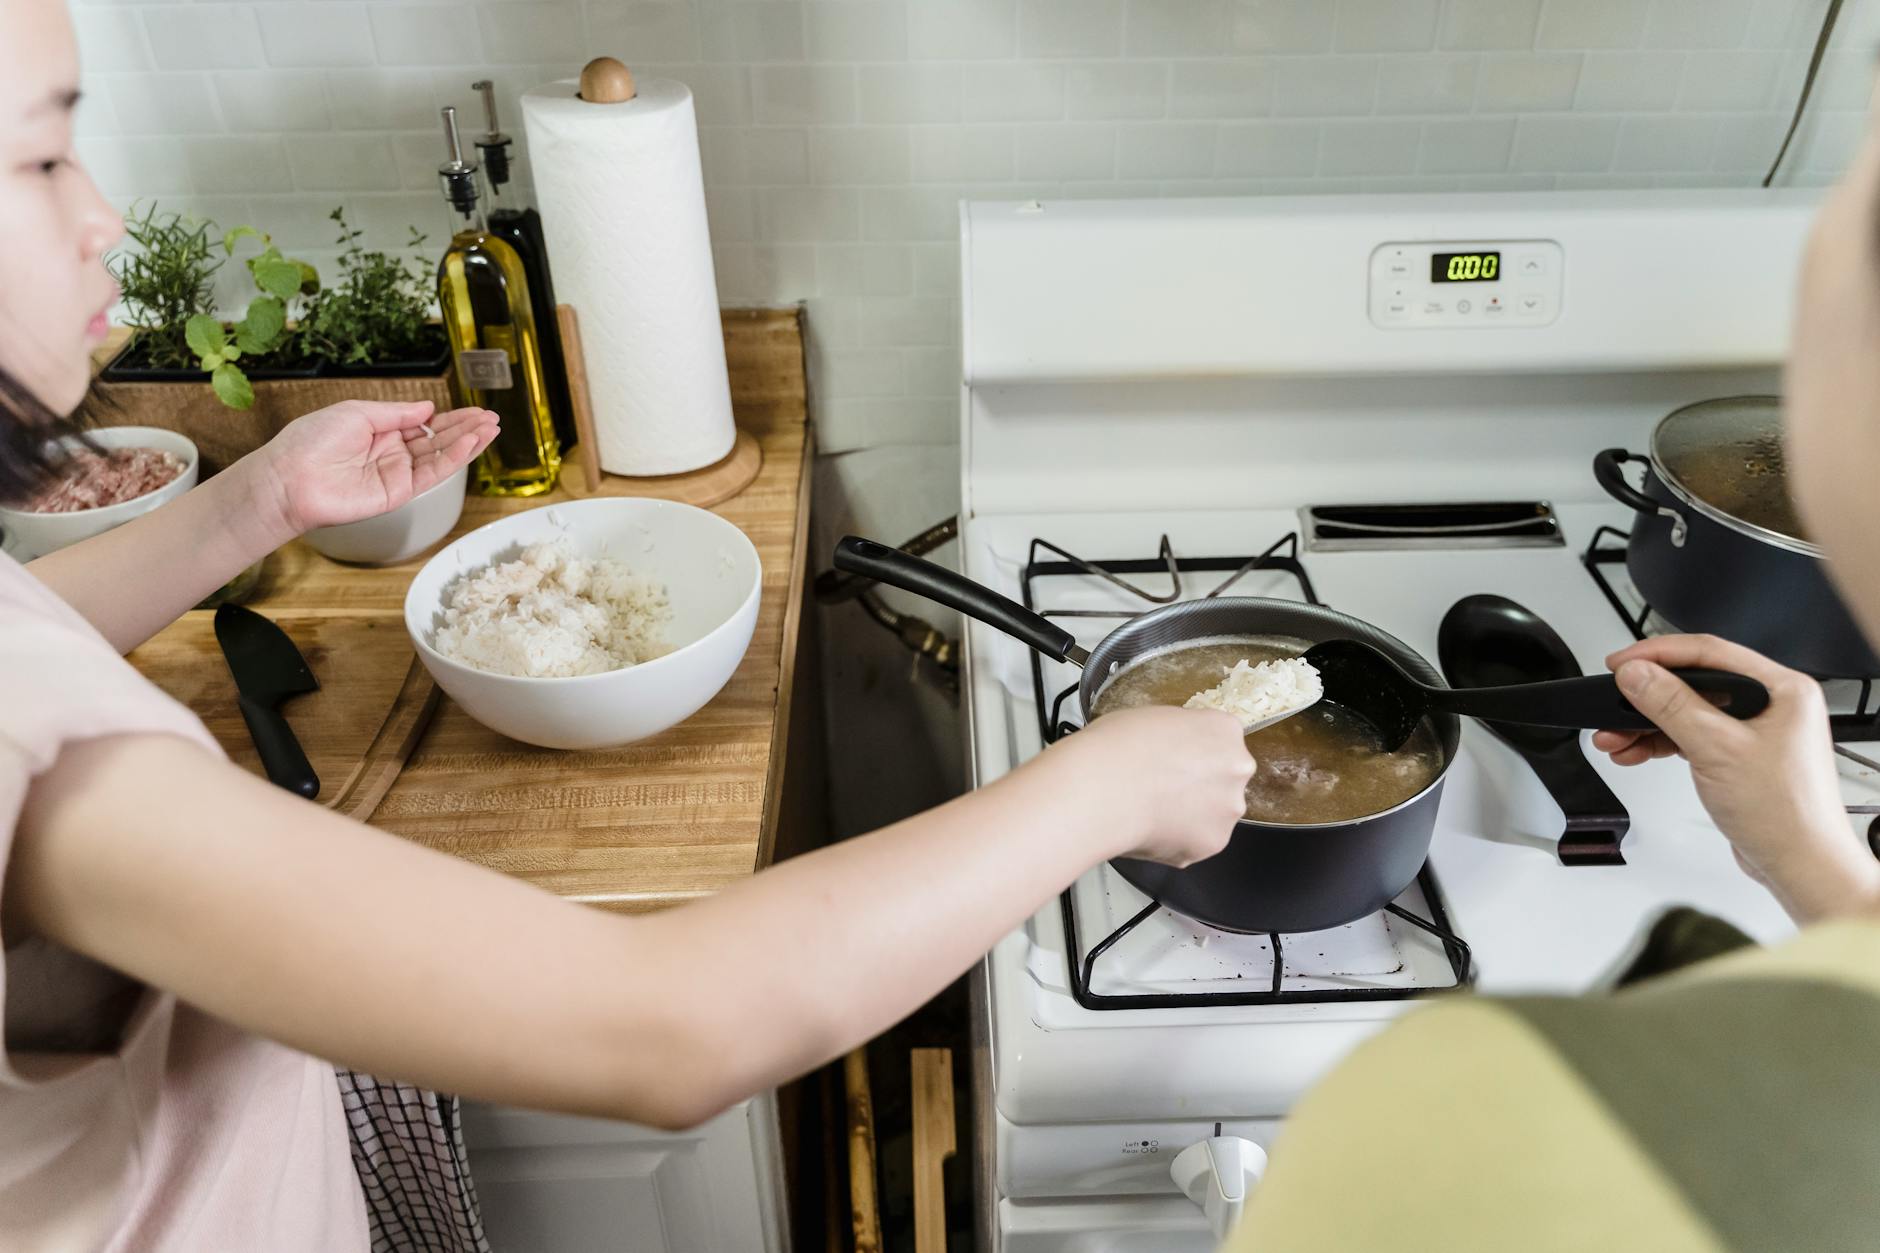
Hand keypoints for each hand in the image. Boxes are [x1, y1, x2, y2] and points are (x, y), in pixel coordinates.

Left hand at [246, 400, 499, 535]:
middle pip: (439, 440)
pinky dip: (453, 458)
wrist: (291, 477)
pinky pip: (432, 474)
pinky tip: (469, 444)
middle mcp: (393, 453)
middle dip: (467, 429)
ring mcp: (397, 474)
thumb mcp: (357, 412)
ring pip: (441, 456)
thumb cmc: (312, 441)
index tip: (476, 410)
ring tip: (491, 429)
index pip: (425, 424)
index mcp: (381, 431)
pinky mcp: (399, 492)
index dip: (451, 418)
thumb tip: (427, 409)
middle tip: (492, 419)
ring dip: (468, 443)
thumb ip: (396, 413)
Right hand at [1055, 706, 1254, 867]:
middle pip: (1224, 779)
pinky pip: (1195, 842)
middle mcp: (1238, 769)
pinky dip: (1175, 840)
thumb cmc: (1117, 748)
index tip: (1176, 759)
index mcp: (1224, 730)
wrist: (1102, 789)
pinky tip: (1149, 827)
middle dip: (1199, 785)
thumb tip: (1173, 750)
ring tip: (1150, 810)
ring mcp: (1228, 810)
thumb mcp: (1152, 717)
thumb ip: (1179, 736)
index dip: (1194, 751)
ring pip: (1212, 814)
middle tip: (1162, 787)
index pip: (1221, 740)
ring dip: (1190, 814)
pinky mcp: (1212, 844)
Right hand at [1592, 634, 1879, 921]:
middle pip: (1694, 682)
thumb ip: (1672, 705)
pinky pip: (1690, 735)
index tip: (1620, 663)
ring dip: (1646, 724)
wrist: (1798, 864)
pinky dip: (1660, 742)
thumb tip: (1636, 674)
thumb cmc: (1785, 813)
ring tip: (1614, 737)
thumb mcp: (1717, 749)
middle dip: (1646, 696)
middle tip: (1612, 700)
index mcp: (1781, 689)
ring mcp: (1753, 730)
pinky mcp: (1738, 754)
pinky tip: (1635, 751)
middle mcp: (1770, 704)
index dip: (1658, 654)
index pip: (1709, 652)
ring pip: (1687, 711)